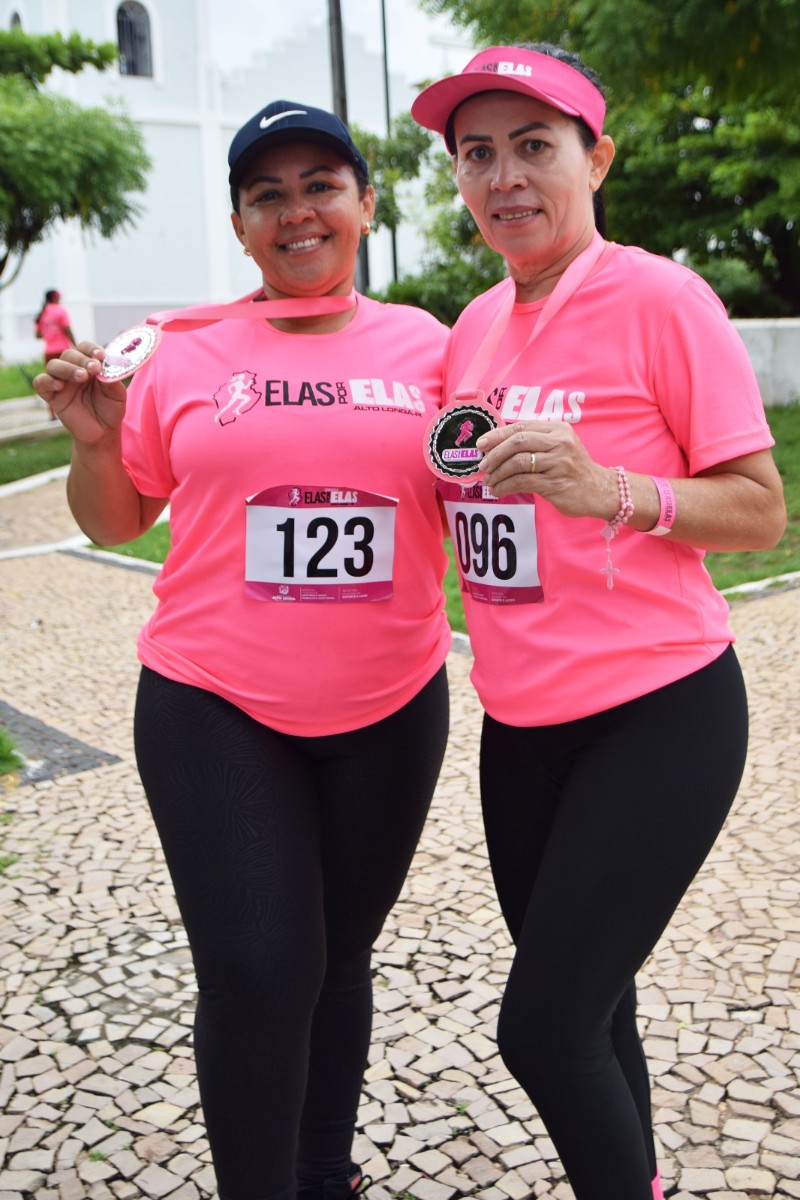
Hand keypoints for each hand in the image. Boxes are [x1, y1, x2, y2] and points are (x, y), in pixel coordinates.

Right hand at [33, 343, 127, 446]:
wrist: (102, 432)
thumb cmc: (110, 409)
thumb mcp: (117, 394)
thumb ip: (112, 378)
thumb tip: (105, 365)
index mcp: (89, 364)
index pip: (85, 348)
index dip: (91, 349)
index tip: (100, 355)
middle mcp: (73, 369)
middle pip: (69, 354)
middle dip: (81, 359)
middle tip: (93, 368)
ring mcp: (61, 381)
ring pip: (54, 365)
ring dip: (67, 368)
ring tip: (81, 377)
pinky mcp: (51, 395)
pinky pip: (41, 382)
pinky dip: (47, 380)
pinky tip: (60, 386)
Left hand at [476, 420, 616, 519]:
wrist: (600, 490)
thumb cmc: (573, 468)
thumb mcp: (559, 446)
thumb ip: (534, 442)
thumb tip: (496, 447)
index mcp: (558, 429)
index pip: (521, 427)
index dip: (497, 435)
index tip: (481, 444)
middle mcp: (560, 442)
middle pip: (518, 441)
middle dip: (495, 453)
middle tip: (483, 465)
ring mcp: (559, 463)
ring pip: (518, 462)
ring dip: (498, 473)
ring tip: (490, 481)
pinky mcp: (556, 483)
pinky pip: (523, 482)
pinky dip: (506, 486)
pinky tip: (498, 491)